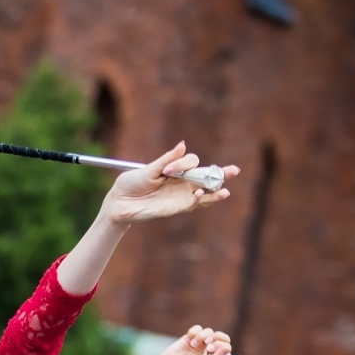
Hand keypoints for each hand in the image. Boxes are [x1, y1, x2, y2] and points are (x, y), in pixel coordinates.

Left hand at [100, 142, 238, 225]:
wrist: (119, 201)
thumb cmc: (132, 183)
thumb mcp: (149, 169)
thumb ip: (167, 160)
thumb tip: (183, 145)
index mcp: (177, 171)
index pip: (193, 163)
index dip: (185, 163)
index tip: (168, 169)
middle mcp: (182, 183)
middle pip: (206, 178)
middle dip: (221, 174)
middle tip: (234, 171)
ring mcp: (180, 196)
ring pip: (204, 194)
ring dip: (215, 193)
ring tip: (225, 192)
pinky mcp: (175, 208)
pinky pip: (191, 205)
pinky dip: (197, 200)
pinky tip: (201, 195)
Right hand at [129, 326, 230, 354]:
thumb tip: (227, 349)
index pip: (226, 347)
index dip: (221, 345)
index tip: (210, 350)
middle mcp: (208, 351)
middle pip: (220, 337)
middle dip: (215, 338)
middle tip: (207, 344)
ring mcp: (200, 343)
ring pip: (209, 331)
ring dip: (202, 336)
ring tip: (192, 344)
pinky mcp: (190, 337)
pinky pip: (198, 328)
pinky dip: (194, 331)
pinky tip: (189, 339)